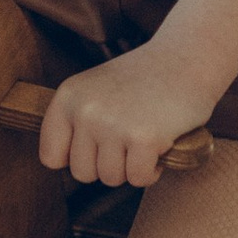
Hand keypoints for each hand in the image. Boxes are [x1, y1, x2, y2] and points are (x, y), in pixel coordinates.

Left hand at [37, 44, 211, 187]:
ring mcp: (113, 125)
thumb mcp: (95, 89)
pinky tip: (159, 144)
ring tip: (143, 138)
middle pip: (82, 173)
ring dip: (131, 167)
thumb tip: (57, 163)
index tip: (97, 146)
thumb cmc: (143, 79)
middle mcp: (86, 111)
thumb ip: (75, 121)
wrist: (187, 58)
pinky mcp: (144, 139)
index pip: (50, 156)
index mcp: (68, 97)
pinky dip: (152, 170)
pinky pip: (139, 179)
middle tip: (128, 139)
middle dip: (107, 164)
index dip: (76, 158)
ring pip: (111, 178)